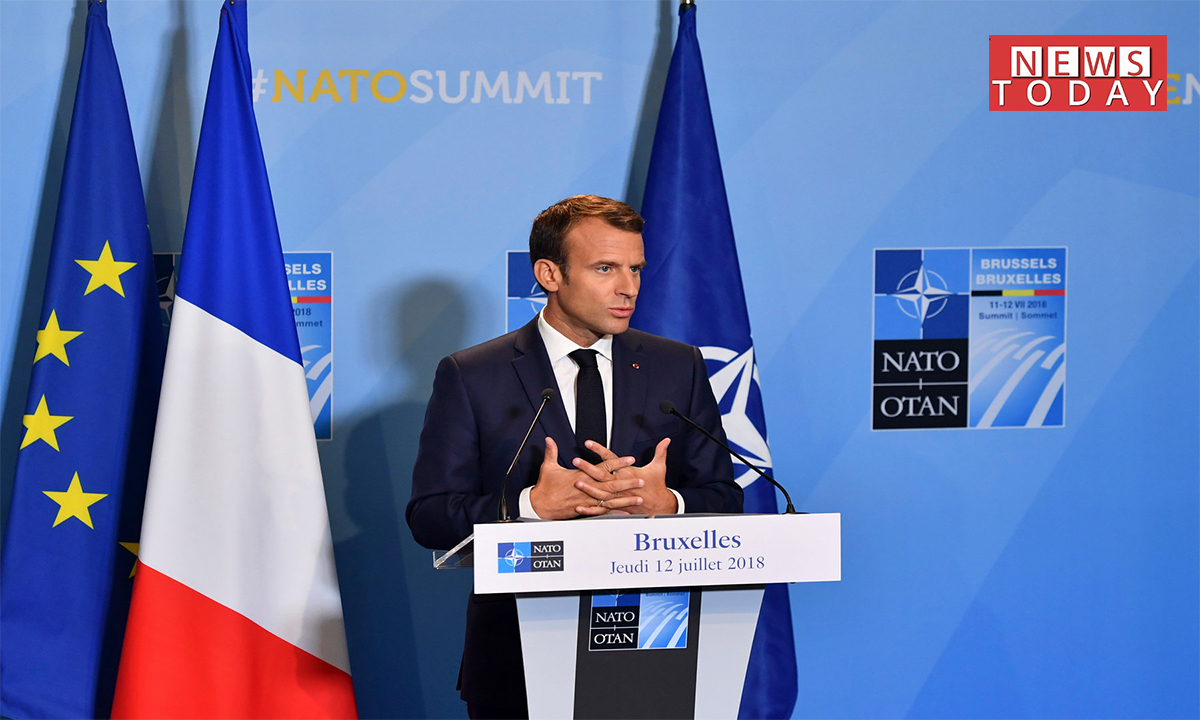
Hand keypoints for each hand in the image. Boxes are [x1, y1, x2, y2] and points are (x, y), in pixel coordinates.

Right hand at [529, 437, 643, 518]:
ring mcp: (587, 500)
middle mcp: (587, 489)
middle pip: (612, 485)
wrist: (541, 506)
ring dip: (625, 499)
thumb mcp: (548, 467)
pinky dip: (615, 511)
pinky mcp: (586, 509)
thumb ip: (551, 452)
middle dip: (627, 483)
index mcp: (581, 476)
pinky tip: (625, 512)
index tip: (630, 459)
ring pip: (610, 499)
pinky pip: (603, 511)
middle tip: (641, 480)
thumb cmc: (545, 488)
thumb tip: (549, 440)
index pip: (603, 468)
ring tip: (639, 499)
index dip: (618, 463)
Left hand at [573, 439, 675, 515]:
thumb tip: (666, 440)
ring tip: (576, 481)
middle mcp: (622, 485)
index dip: (599, 450)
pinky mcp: (617, 507)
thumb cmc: (657, 486)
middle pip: (602, 475)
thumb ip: (660, 452)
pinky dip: (591, 509)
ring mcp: (618, 497)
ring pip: (600, 493)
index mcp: (629, 473)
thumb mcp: (659, 467)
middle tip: (576, 461)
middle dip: (588, 468)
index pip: (612, 459)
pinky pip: (602, 509)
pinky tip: (580, 507)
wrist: (660, 506)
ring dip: (588, 488)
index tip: (588, 443)